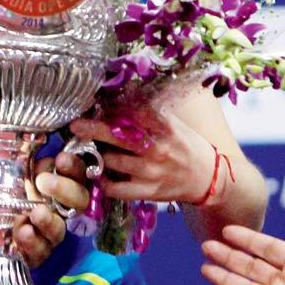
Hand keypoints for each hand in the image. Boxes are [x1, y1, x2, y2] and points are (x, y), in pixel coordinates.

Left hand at [13, 154, 90, 267]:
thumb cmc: (3, 189)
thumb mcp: (10, 168)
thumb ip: (23, 159)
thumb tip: (28, 146)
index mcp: (58, 182)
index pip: (77, 172)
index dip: (73, 167)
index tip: (61, 159)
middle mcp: (59, 207)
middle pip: (78, 200)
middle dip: (65, 189)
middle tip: (43, 181)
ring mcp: (49, 231)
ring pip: (59, 229)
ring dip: (49, 220)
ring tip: (36, 212)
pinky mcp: (36, 252)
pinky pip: (39, 250)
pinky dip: (32, 240)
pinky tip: (23, 230)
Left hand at [69, 108, 215, 204]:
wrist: (208, 178)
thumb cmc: (185, 144)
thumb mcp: (172, 122)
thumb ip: (148, 110)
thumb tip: (119, 92)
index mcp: (164, 127)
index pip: (135, 113)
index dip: (112, 107)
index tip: (94, 101)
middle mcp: (157, 149)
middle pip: (119, 136)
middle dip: (94, 129)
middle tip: (76, 125)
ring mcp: (152, 172)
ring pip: (114, 162)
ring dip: (98, 155)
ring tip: (89, 149)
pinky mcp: (149, 192)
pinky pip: (118, 189)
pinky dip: (105, 182)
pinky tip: (100, 175)